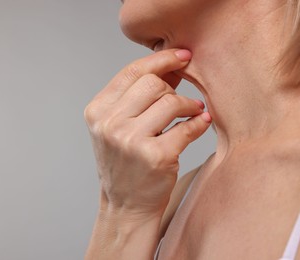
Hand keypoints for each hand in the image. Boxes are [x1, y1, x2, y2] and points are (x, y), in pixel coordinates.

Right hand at [84, 49, 210, 217]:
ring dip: (189, 105)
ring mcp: (131, 141)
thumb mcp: (116, 128)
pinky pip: (186, 128)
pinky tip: (201, 123)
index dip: (161, 60)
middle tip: (183, 100)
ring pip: (171, 101)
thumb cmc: (124, 164)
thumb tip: (170, 69)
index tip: (182, 56)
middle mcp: (110, 124)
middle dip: (174, 87)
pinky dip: (199, 123)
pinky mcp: (155, 157)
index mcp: (97, 111)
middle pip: (153, 83)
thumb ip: (135, 98)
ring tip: (193, 112)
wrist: (125, 206)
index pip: (131, 72)